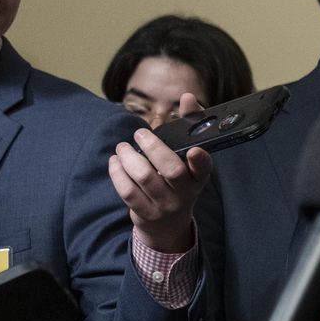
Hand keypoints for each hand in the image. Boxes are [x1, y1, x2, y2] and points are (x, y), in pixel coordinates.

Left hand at [108, 92, 211, 252]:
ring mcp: (165, 205)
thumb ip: (189, 124)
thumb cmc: (177, 180)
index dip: (200, 159)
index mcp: (199, 177)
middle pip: (171, 170)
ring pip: (145, 178)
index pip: (204, 168)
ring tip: (122, 148)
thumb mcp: (187, 158)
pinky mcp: (145, 213)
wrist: (168, 223)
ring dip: (129, 157)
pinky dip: (117, 173)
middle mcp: (185, 193)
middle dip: (152, 147)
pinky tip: (115, 162)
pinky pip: (127, 191)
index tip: (193, 149)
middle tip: (139, 134)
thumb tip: (188, 97)